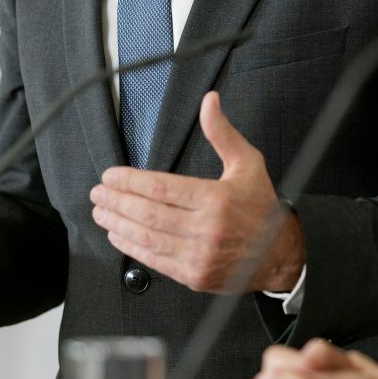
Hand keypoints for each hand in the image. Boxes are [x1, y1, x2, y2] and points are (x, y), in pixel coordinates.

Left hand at [90, 92, 303, 292]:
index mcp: (216, 199)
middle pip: (148, 213)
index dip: (130, 181)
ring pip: (146, 237)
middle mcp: (206, 229)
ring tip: (101, 211)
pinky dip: (130, 247)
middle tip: (98, 192)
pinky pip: (153, 260)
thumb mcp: (247, 164)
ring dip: (117, 223)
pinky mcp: (193, 276)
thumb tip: (209, 102)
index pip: (162, 188)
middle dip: (117, 200)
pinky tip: (117, 234)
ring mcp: (198, 255)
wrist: (278, 254)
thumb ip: (222, 133)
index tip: (110, 176)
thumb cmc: (260, 208)